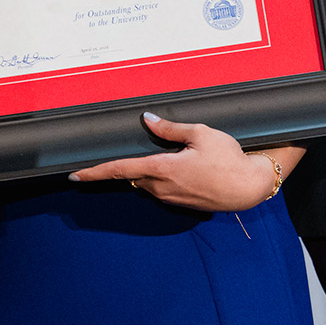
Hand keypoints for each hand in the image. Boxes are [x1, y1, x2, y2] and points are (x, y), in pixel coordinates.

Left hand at [69, 113, 295, 213]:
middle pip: (134, 175)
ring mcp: (172, 198)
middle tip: (134, 153)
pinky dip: (162, 179)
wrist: (249, 187)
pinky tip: (182, 168)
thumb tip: (148, 120)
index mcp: (162, 169)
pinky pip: (161, 190)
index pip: (121, 170)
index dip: (96, 172)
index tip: (75, 176)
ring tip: (172, 157)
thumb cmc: (228, 158)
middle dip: (129, 166)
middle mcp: (162, 187)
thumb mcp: (200, 134)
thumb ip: (170, 129)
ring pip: (147, 183)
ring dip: (149, 171)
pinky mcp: (181, 204)